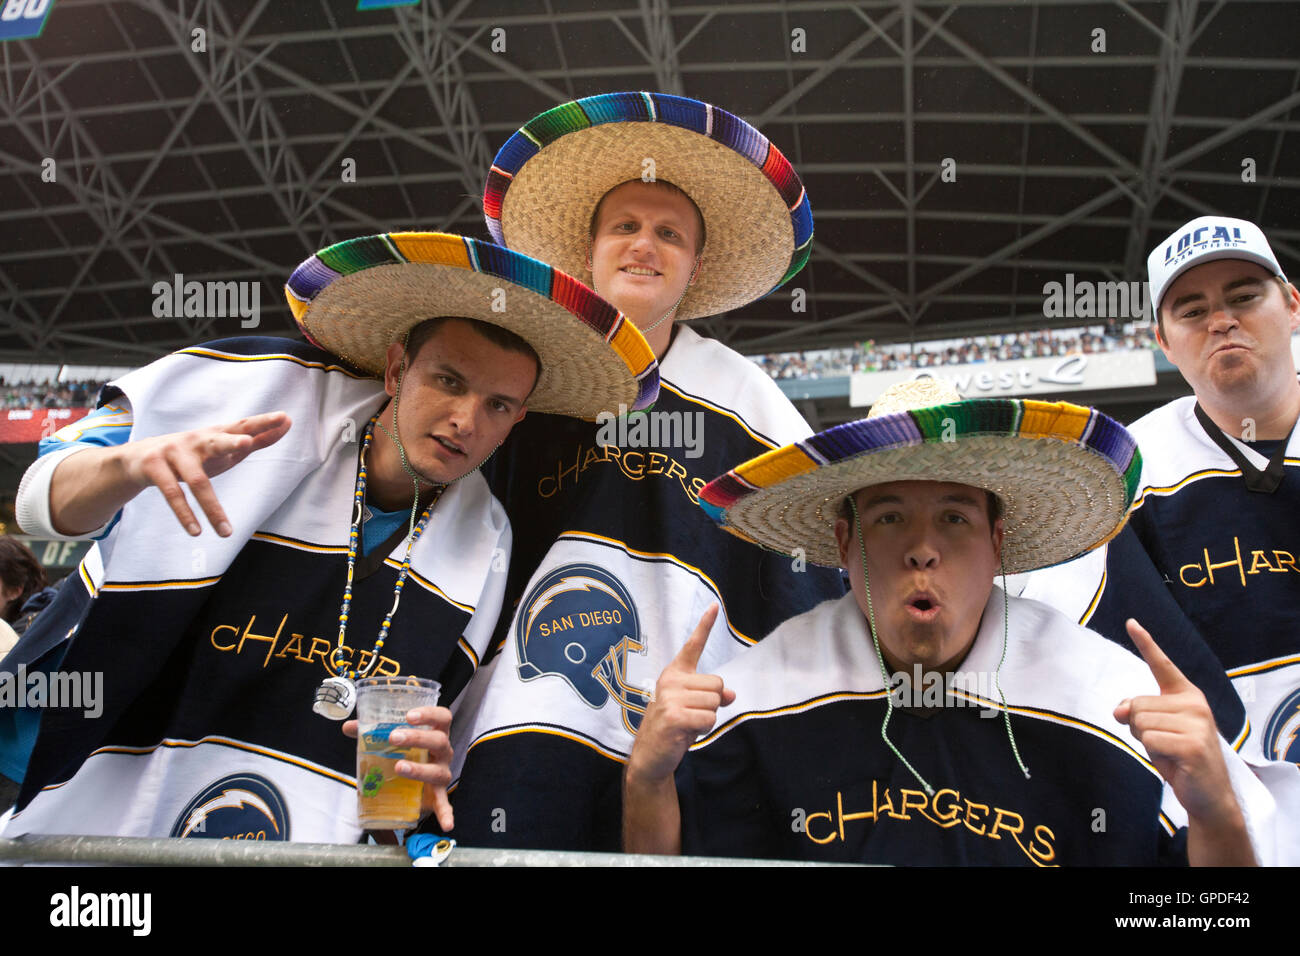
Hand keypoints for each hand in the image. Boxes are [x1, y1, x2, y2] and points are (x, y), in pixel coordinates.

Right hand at [119, 411, 290, 535]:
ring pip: (196, 481)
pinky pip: (173, 494)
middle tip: (246, 444)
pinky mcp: (154, 467)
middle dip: (231, 442)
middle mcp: (196, 440)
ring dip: (212, 508)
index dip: (263, 423)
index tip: (284, 418)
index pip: (242, 426)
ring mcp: (173, 452)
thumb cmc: (192, 454)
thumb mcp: (222, 448)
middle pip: (217, 441)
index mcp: (215, 434)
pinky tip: (196, 531)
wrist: (136, 458)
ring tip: (226, 532)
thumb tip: (287, 424)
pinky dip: (185, 514)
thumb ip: (255, 438)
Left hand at [344, 705, 454, 830]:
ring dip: (420, 769)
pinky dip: (446, 813)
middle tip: (394, 737)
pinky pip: (444, 804)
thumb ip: (373, 732)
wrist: (417, 782)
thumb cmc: (408, 754)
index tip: (408, 715)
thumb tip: (350, 727)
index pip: (442, 717)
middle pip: (439, 741)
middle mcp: (443, 752)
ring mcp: (442, 773)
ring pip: (437, 771)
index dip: (429, 714)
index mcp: (435, 734)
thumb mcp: (393, 741)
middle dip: (417, 738)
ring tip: (399, 767)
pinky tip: (447, 824)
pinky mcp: (438, 795)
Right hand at [626, 604, 735, 785]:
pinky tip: (686, 733)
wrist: (650, 756)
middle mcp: (670, 680)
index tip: (714, 606)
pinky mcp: (673, 716)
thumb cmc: (673, 728)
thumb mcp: (692, 707)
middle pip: (717, 684)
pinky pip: (709, 718)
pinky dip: (703, 729)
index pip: (692, 646)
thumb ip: (711, 696)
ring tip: (687, 724)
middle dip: (712, 704)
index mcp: (674, 674)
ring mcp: (670, 697)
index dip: (705, 625)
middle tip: (692, 716)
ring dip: (707, 719)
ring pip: (715, 703)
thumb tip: (732, 694)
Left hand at [1114, 619, 1237, 823]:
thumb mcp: (1154, 730)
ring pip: (1140, 722)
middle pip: (1136, 704)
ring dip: (1147, 741)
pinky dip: (1154, 753)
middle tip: (1164, 743)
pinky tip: (1176, 762)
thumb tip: (1120, 709)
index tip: (1131, 621)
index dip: (1145, 642)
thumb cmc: (1178, 757)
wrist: (1208, 794)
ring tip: (1170, 752)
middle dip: (1140, 728)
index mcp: (1186, 695)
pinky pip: (1149, 740)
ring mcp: (1197, 722)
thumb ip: (1137, 711)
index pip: (1162, 664)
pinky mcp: (1194, 744)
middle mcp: (1195, 703)